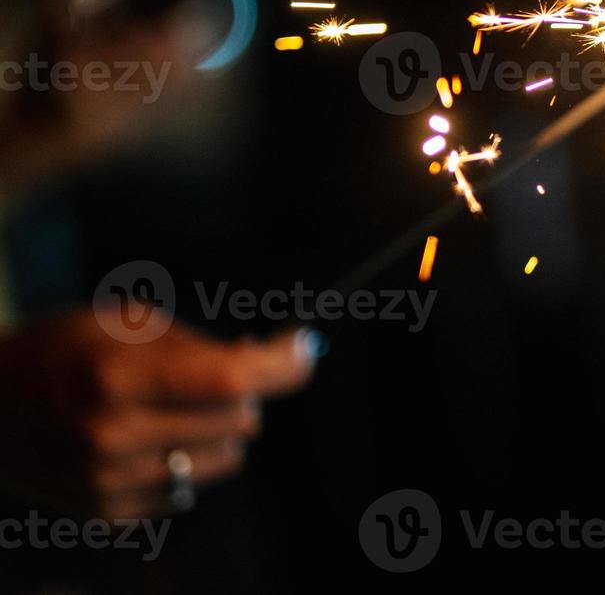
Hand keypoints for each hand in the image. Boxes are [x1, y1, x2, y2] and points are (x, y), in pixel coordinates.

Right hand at [0, 310, 314, 518]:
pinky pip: (190, 486)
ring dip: (221, 430)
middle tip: (222, 372)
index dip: (283, 364)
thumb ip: (201, 346)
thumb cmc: (65, 353)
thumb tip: (277, 360)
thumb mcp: (126, 325)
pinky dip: (186, 459)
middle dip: (245, 391)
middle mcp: (113, 436)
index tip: (305, 348)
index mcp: (119, 379)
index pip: (233, 379)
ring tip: (177, 407)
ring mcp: (110, 481)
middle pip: (241, 419)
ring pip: (226, 458)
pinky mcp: (109, 512)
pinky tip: (148, 438)